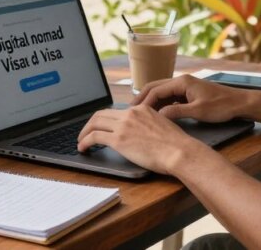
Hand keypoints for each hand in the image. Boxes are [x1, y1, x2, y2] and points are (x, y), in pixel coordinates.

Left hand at [76, 105, 207, 174]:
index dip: (105, 119)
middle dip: (90, 123)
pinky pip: (94, 137)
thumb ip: (148, 125)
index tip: (100, 126)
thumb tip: (141, 134)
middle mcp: (130, 113)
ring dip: (84, 132)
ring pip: (95, 123)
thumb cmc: (176, 145)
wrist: (179, 151)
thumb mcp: (162, 125)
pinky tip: (83, 148)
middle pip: (101, 114)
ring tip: (80, 141)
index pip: (116, 111)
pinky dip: (85, 141)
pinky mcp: (119, 139)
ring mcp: (124, 125)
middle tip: (85, 133)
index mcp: (142, 109)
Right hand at [133, 75, 253, 122]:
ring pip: (161, 92)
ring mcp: (185, 86)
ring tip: (139, 113)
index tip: (135, 113)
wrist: (239, 103)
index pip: (156, 90)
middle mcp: (181, 81)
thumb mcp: (198, 111)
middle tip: (129, 110)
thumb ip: (177, 112)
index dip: (144, 102)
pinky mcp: (188, 93)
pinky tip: (156, 114)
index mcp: (182, 82)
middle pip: (155, 87)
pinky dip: (160, 104)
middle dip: (142, 98)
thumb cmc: (221, 106)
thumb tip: (159, 116)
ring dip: (150, 101)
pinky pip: (169, 97)